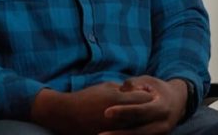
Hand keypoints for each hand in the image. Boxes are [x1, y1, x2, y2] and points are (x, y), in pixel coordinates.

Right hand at [30, 83, 152, 134]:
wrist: (66, 115)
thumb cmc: (88, 96)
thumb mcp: (107, 87)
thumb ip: (125, 89)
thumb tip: (141, 90)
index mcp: (118, 100)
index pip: (144, 98)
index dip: (149, 94)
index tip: (152, 93)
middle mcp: (118, 117)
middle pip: (143, 114)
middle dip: (149, 108)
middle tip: (152, 105)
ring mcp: (114, 129)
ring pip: (137, 127)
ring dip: (142, 120)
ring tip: (142, 115)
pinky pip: (126, 134)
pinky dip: (130, 129)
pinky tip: (131, 125)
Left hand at [100, 76, 187, 134]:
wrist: (178, 102)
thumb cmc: (158, 89)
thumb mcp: (148, 81)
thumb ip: (133, 84)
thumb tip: (120, 90)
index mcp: (161, 108)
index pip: (140, 111)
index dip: (123, 111)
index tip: (106, 112)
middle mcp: (162, 124)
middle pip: (138, 132)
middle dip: (118, 134)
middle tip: (99, 134)